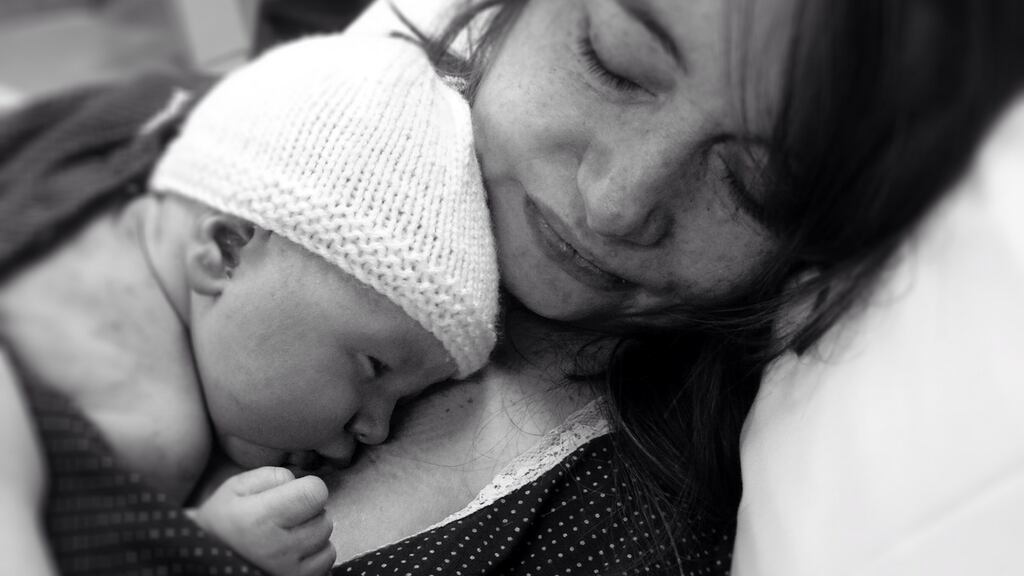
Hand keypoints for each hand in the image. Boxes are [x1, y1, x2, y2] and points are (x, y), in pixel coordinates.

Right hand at [190, 467, 335, 575]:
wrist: (207, 559)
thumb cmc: (225, 518)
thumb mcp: (236, 487)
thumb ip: (272, 476)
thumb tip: (299, 481)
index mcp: (261, 518)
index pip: (315, 493)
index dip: (309, 488)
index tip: (295, 493)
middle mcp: (278, 547)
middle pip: (324, 517)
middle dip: (310, 511)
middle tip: (287, 516)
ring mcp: (288, 569)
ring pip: (326, 539)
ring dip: (313, 532)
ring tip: (288, 534)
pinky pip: (327, 560)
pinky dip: (316, 553)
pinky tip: (295, 550)